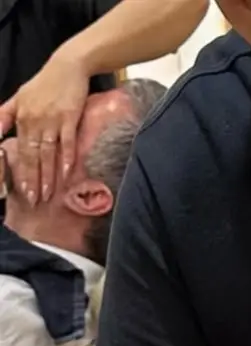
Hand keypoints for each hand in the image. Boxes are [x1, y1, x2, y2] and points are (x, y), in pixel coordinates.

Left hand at [0, 50, 90, 206]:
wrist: (68, 66)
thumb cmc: (45, 83)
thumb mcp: (19, 97)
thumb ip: (6, 116)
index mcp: (20, 117)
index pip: (19, 150)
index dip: (20, 172)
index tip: (22, 191)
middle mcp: (34, 120)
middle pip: (32, 156)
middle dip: (33, 180)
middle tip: (35, 199)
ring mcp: (52, 120)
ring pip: (47, 153)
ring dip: (48, 175)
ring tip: (48, 193)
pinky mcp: (70, 118)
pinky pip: (67, 142)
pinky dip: (66, 158)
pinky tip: (66, 173)